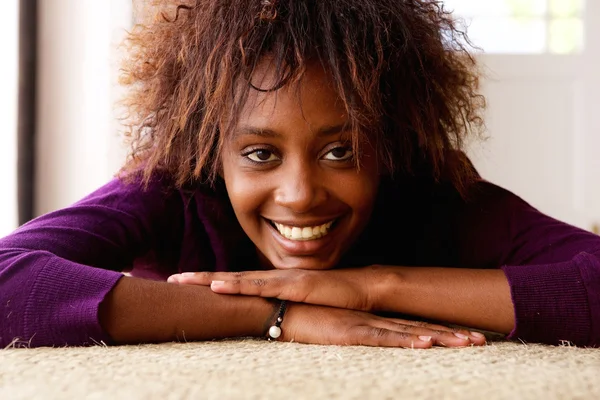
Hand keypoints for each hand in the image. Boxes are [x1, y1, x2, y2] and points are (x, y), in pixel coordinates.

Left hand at [167, 266, 389, 310]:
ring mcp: (282, 280)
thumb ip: (288, 307)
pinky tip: (217, 286)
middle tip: (172, 279)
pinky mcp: (293, 285)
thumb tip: (275, 318)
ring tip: (183, 280)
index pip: (239, 282)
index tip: (190, 284)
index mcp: (275, 283)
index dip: (213, 283)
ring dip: (209, 280)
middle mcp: (274, 278)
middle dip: (200, 279)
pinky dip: (237, 286)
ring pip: (239, 280)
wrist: (364, 287)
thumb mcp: (307, 304)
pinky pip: (260, 287)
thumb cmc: (337, 298)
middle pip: (231, 278)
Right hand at [278, 302, 486, 347]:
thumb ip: (353, 331)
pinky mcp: (350, 331)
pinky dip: (405, 340)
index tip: (465, 336)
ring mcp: (364, 323)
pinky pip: (382, 337)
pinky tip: (425, 343)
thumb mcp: (336, 328)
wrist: (281, 306)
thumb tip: (368, 338)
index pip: (413, 325)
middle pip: (420, 327)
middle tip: (481, 340)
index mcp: (374, 319)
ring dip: (440, 337)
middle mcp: (375, 319)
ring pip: (409, 332)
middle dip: (452, 334)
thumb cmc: (305, 318)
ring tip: (467, 343)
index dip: (440, 330)